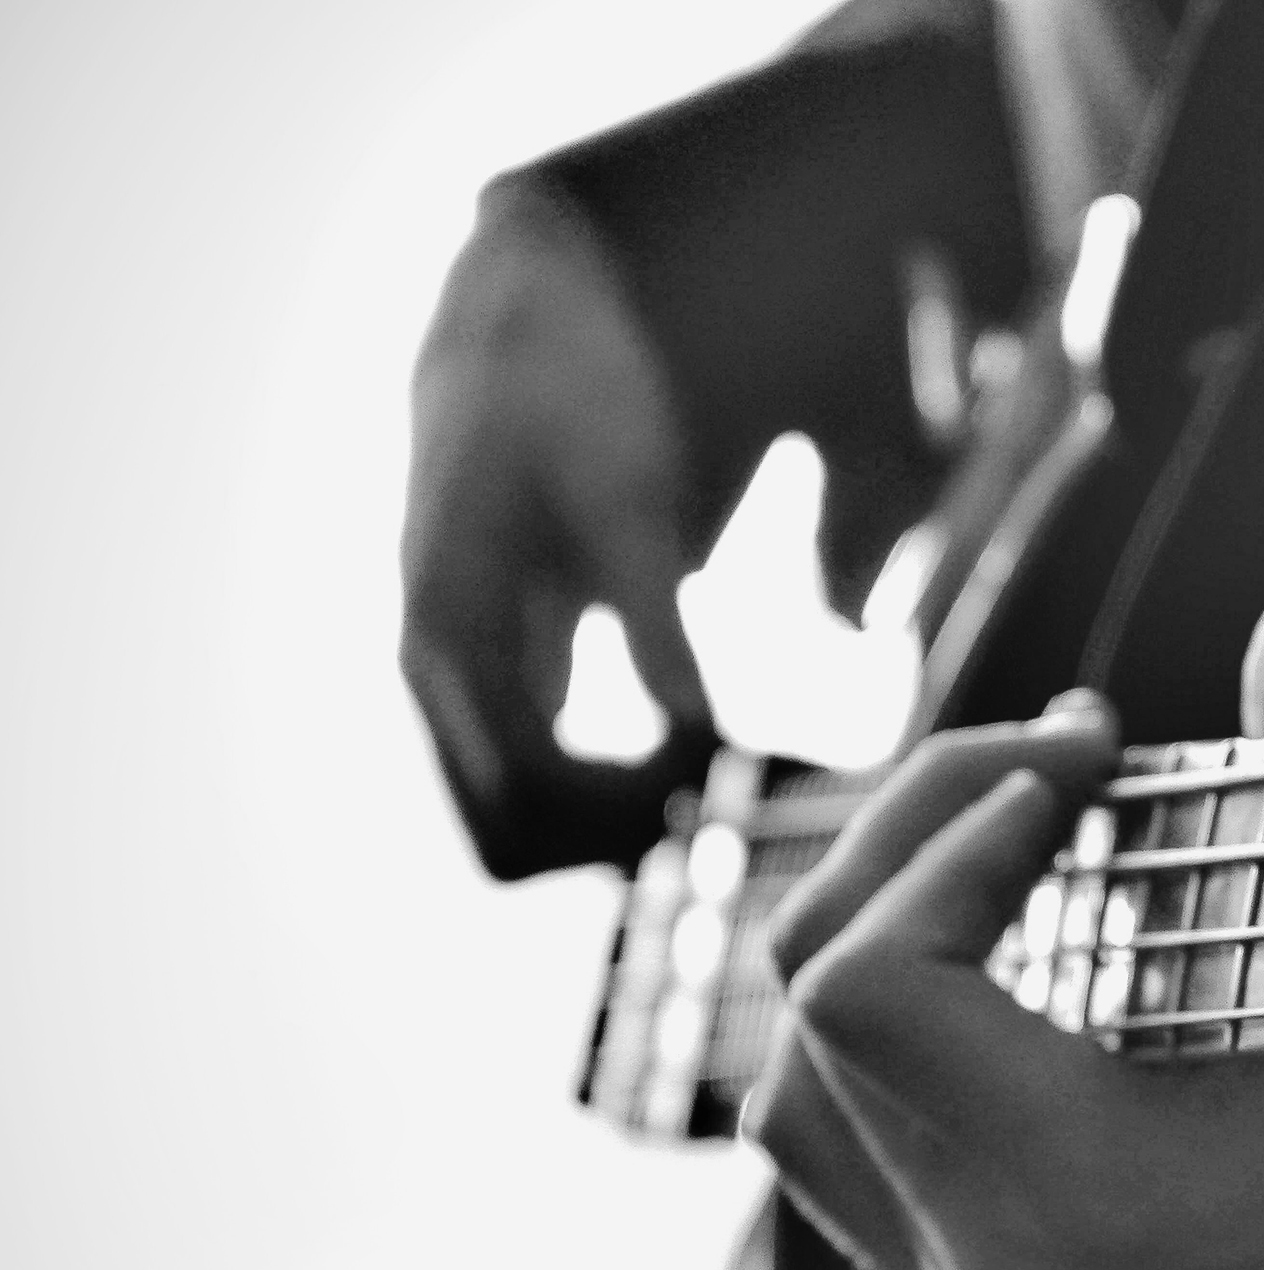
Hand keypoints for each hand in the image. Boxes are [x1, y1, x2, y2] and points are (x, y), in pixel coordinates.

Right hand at [399, 179, 717, 878]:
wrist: (515, 326)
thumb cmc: (572, 394)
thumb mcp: (628, 496)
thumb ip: (655, 620)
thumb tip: (702, 737)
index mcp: (449, 638)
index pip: (523, 801)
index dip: (625, 808)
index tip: (715, 759)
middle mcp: (436, 675)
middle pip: (507, 839)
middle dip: (613, 832)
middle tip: (717, 777)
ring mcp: (457, 678)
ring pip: (518, 817)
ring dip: (612, 817)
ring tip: (711, 759)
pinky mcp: (497, 670)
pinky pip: (537, 775)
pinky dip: (609, 783)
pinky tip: (692, 741)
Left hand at [745, 590, 1263, 1269]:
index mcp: (1089, 1200)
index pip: (868, 991)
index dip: (951, 830)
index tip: (1090, 756)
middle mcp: (998, 1268)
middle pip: (815, 1005)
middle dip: (922, 829)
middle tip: (1071, 751)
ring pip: (794, 1081)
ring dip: (886, 916)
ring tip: (1018, 830)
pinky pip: (836, 1133)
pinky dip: (880, 1012)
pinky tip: (992, 929)